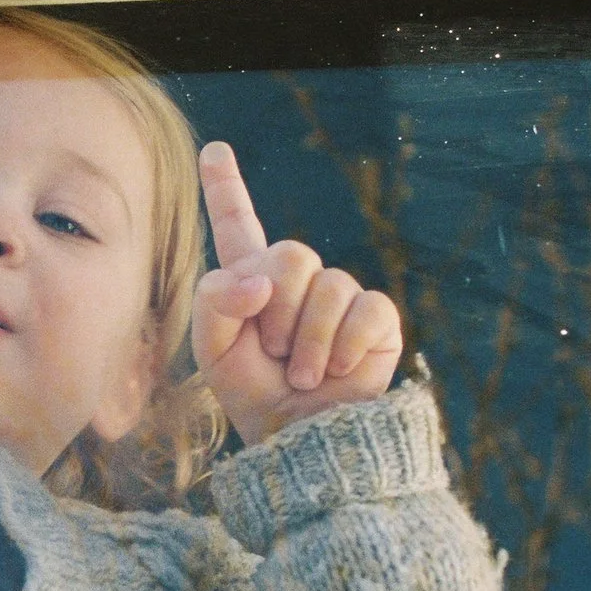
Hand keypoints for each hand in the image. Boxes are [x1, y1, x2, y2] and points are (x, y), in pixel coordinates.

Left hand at [193, 141, 404, 443]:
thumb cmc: (255, 396)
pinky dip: (345, 347)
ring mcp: (341, 296)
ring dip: (309, 341)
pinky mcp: (377, 319)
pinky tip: (338, 371)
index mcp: (250, 282)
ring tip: (303, 375)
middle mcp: (298, 281)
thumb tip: (262, 278)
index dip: (225, 187)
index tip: (213, 150)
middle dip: (277, 311)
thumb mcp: (214, 352)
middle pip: (290, 253)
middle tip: (276, 354)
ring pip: (329, 285)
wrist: (303, 441)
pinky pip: (366, 309)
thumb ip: (216, 301)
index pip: (237, 224)